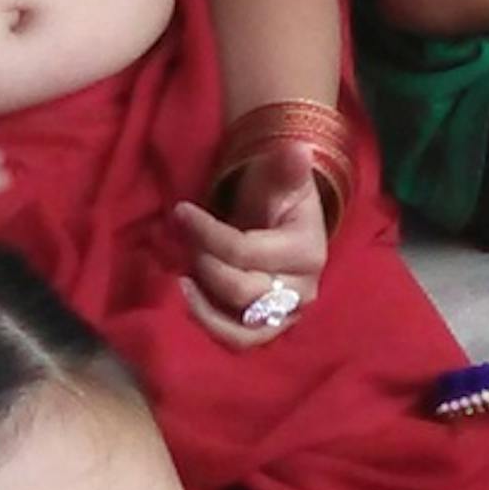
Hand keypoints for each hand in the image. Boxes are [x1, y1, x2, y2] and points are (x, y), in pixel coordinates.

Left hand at [172, 159, 329, 350]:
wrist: (286, 222)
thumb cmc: (279, 196)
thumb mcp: (282, 177)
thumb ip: (286, 167)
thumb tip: (298, 149)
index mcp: (307, 252)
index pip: (244, 251)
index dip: (206, 233)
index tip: (180, 211)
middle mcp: (302, 290)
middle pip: (239, 290)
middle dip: (205, 263)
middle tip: (189, 241)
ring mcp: (287, 314)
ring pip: (242, 328)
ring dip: (205, 307)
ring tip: (182, 282)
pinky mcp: (270, 328)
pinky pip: (240, 340)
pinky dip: (213, 325)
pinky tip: (192, 299)